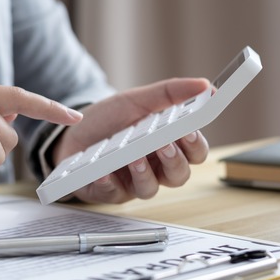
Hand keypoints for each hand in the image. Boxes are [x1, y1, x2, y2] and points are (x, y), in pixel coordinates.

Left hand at [54, 77, 210, 202]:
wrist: (73, 131)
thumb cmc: (111, 118)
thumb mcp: (139, 100)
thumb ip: (171, 93)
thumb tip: (206, 85)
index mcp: (169, 144)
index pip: (195, 152)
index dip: (196, 145)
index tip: (190, 131)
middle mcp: (155, 167)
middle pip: (179, 176)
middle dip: (174, 162)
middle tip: (164, 145)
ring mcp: (133, 182)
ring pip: (150, 189)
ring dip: (144, 173)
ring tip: (133, 157)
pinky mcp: (110, 192)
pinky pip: (114, 193)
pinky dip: (109, 182)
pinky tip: (104, 172)